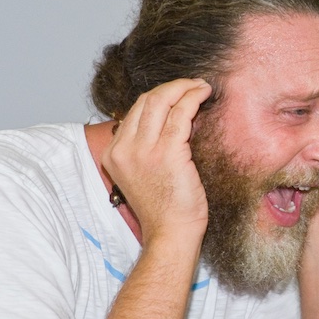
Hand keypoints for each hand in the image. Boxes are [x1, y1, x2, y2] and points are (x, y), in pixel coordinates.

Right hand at [101, 79, 212, 242]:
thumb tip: (174, 116)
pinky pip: (180, 113)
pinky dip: (192, 98)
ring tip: (201, 86)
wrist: (171, 233)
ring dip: (184, 88)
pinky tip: (204, 94)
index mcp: (114, 154)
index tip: (178, 93)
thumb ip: (148, 146)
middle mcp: (123, 149)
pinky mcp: (167, 152)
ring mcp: (143, 150)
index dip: (159, 96)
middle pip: (146, 101)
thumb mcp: (144, 173)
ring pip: (161, 101)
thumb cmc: (165, 208)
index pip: (135, 111)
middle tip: (192, 84)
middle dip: (172, 87)